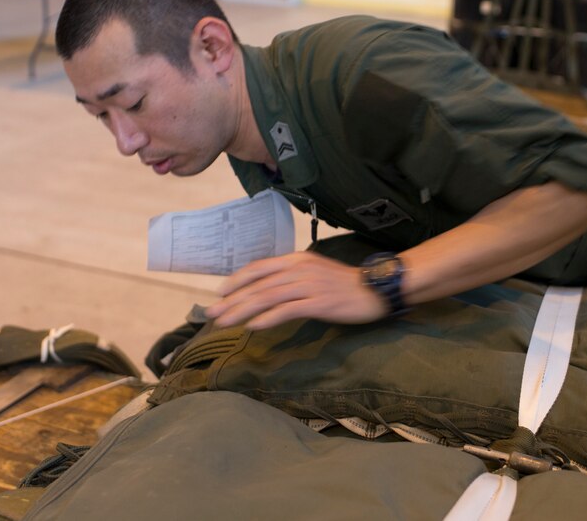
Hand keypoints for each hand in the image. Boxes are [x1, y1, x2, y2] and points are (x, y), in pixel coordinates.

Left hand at [205, 252, 386, 329]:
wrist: (375, 288)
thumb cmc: (344, 283)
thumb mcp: (314, 272)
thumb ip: (292, 277)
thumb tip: (267, 289)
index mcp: (296, 260)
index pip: (259, 267)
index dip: (237, 280)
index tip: (220, 293)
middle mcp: (299, 269)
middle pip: (258, 285)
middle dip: (232, 300)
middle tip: (211, 314)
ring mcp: (309, 286)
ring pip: (267, 297)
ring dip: (242, 311)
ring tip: (224, 323)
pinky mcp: (319, 303)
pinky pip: (288, 310)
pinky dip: (268, 318)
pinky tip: (253, 326)